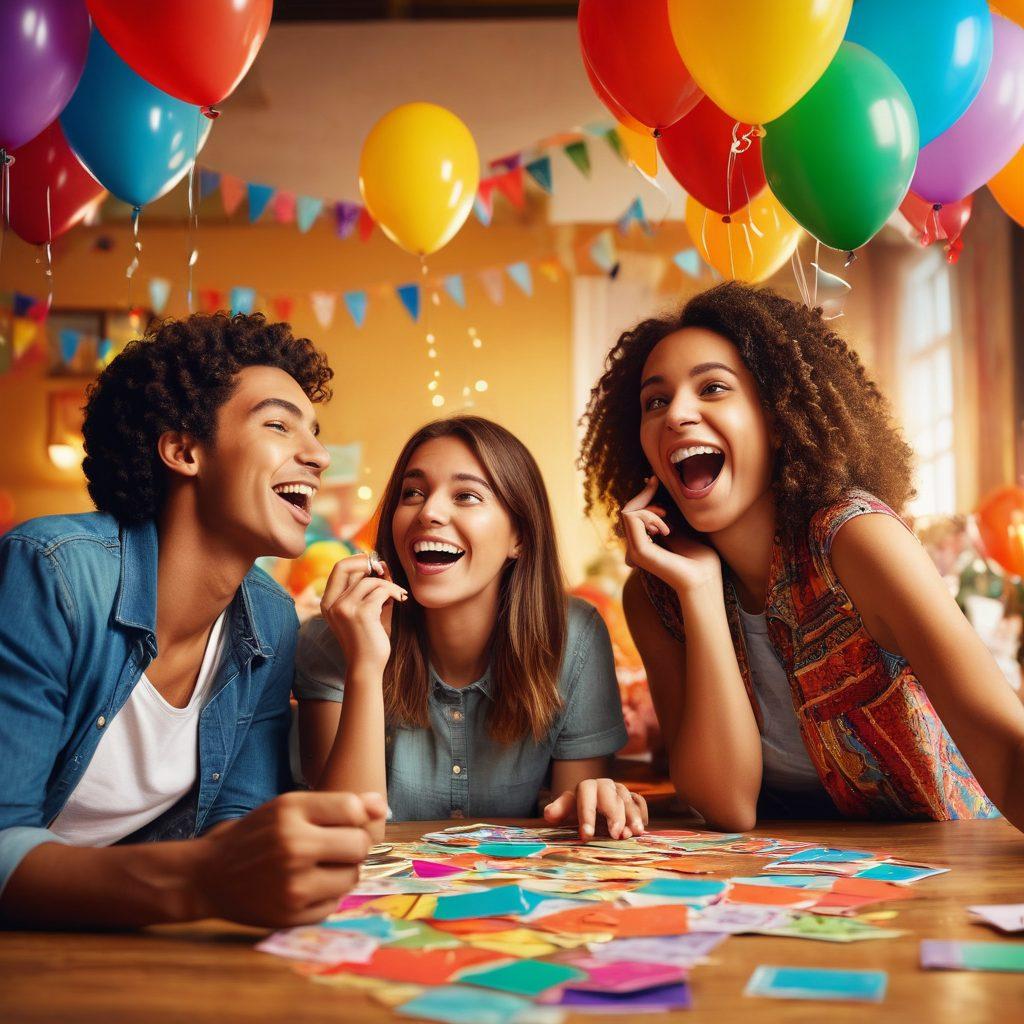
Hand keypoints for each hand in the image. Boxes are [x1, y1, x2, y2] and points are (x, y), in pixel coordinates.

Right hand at [193, 791, 386, 926]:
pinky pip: (334, 903)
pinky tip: (303, 887)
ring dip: (342, 872)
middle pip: (359, 845)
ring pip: (352, 877)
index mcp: (290, 812)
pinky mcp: (291, 916)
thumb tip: (383, 807)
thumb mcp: (288, 807)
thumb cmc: (256, 835)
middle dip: (352, 845)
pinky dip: (326, 896)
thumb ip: (337, 805)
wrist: (207, 876)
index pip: (354, 810)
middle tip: (332, 846)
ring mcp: (292, 885)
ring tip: (316, 867)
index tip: (342, 822)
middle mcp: (293, 847)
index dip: (355, 817)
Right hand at [321, 554, 407, 675]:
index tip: (374, 564)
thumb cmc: (367, 639)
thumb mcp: (364, 610)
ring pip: (370, 580)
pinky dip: (395, 592)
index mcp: (328, 603)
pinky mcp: (362, 612)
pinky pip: (382, 590)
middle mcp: (333, 604)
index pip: (338, 568)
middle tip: (385, 570)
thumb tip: (380, 562)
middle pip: (349, 567)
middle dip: (369, 563)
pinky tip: (401, 600)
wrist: (366, 667)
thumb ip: (368, 588)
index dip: (357, 560)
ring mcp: (345, 607)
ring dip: (388, 585)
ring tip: (398, 596)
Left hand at [543, 778, 648, 839]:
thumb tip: (549, 814)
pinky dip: (641, 815)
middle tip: (616, 835)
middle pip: (611, 797)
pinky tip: (640, 829)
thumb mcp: (567, 809)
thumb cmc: (578, 809)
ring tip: (634, 833)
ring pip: (627, 800)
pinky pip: (639, 803)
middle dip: (614, 816)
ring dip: (632, 817)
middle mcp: (605, 786)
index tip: (587, 836)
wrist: (594, 804)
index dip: (587, 817)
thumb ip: (559, 810)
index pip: (586, 798)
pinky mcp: (633, 798)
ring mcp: (621, 791)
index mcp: (586, 787)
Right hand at [620, 476, 721, 596]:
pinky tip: (665, 528)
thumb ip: (665, 518)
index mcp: (645, 544)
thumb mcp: (681, 530)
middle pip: (627, 510)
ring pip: (628, 512)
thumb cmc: (700, 560)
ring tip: (666, 518)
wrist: (705, 580)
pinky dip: (649, 515)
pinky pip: (633, 518)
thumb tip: (654, 493)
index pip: (632, 513)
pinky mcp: (639, 551)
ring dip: (648, 508)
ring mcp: (635, 550)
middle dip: (644, 497)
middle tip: (663, 505)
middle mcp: (636, 547)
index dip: (642, 495)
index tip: (653, 480)